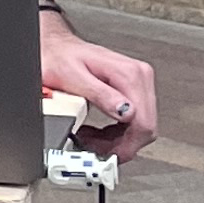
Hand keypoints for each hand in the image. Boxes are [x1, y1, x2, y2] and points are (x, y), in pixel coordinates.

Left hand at [47, 15, 155, 160]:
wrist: (57, 47)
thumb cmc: (60, 57)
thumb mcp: (73, 77)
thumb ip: (101, 95)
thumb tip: (126, 112)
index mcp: (129, 74)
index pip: (143, 122)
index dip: (126, 145)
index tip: (108, 155)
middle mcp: (139, 76)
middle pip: (145, 127)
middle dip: (121, 144)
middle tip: (94, 148)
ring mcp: (139, 82)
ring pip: (141, 126)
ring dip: (118, 140)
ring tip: (91, 139)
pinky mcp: (134, 89)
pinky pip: (135, 120)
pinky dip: (118, 132)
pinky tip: (100, 132)